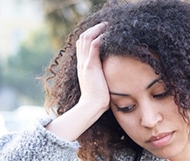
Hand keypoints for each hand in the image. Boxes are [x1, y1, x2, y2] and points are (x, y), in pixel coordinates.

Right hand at [46, 22, 110, 140]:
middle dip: (93, 29)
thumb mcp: (98, 81)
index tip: (101, 30)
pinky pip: (92, 47)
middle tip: (105, 25)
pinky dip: (98, 39)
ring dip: (96, 30)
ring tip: (106, 26)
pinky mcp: (90, 67)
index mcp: (83, 65)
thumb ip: (100, 74)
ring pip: (86, 39)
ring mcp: (85, 64)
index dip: (90, 34)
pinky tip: (106, 35)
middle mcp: (82, 62)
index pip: (82, 44)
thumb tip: (108, 73)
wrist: (92, 106)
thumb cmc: (98, 97)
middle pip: (82, 38)